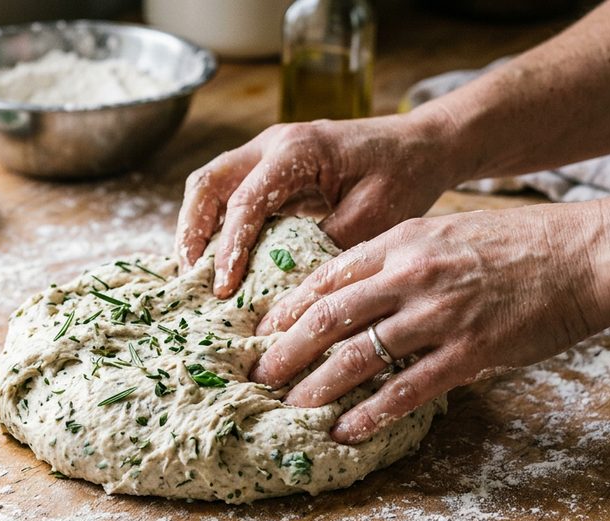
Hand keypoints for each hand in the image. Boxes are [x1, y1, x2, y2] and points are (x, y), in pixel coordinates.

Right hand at [175, 111, 463, 297]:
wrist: (420, 146)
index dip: (229, 248)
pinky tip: (216, 260)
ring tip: (193, 272)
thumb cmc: (403, 175)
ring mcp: (267, 152)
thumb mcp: (373, 217)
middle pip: (207, 182)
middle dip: (191, 231)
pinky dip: (216, 224)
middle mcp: (272, 143)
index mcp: (298, 149)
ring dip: (196, 226)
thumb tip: (283, 286)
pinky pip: (229, 193)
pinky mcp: (270, 168)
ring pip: (210, 184)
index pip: (246, 201)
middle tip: (189, 277)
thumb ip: (326, 245)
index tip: (223, 288)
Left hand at [249, 202, 607, 443]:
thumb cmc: (514, 244)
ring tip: (291, 408)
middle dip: (286, 350)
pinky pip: (407, 389)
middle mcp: (411, 275)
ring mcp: (439, 315)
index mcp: (401, 243)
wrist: (582, 255)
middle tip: (260, 376)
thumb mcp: (444, 233)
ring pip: (358, 355)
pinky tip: (347, 430)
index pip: (327, 277)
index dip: (288, 308)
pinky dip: (371, 413)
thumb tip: (354, 290)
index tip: (264, 331)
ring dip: (318, 386)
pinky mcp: (469, 351)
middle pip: (328, 317)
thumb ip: (398, 259)